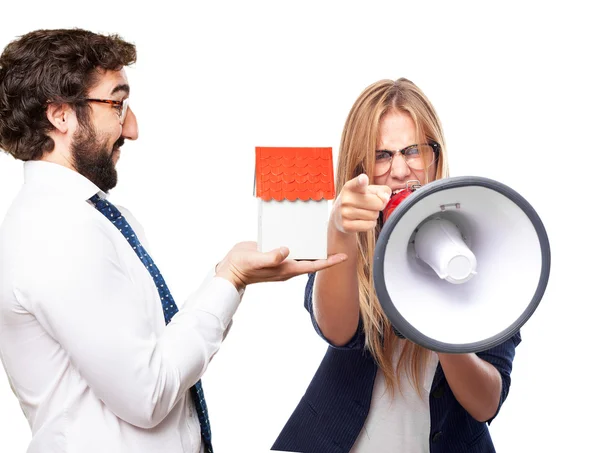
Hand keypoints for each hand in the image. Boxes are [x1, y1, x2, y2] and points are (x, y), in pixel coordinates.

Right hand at [215, 241, 347, 290]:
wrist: (230, 269)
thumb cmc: (243, 267)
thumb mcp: (257, 261)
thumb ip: (271, 257)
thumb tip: (286, 250)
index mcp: (287, 269)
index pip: (314, 266)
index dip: (330, 261)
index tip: (344, 256)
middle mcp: (287, 264)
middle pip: (312, 259)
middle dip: (325, 252)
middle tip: (338, 241)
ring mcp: (281, 259)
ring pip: (302, 252)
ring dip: (312, 245)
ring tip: (324, 233)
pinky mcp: (274, 251)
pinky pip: (290, 247)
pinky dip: (297, 239)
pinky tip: (300, 230)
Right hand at [331, 174, 390, 233]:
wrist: (338, 216)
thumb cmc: (357, 200)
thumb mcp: (368, 191)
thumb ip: (381, 191)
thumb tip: (385, 199)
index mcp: (350, 187)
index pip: (358, 183)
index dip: (362, 181)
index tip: (363, 179)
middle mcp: (346, 199)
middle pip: (377, 203)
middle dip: (379, 205)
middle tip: (370, 205)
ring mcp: (345, 213)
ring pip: (374, 215)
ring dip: (373, 215)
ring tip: (364, 212)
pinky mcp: (346, 225)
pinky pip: (370, 225)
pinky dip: (370, 224)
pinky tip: (362, 220)